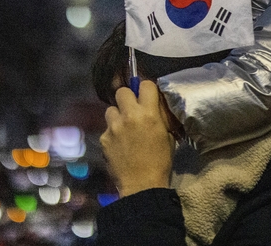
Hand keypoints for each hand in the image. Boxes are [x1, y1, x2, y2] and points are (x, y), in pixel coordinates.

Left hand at [100, 80, 175, 196]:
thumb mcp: (168, 136)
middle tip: (132, 109)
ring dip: (117, 115)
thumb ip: (159, 117)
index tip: (147, 95)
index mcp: (149, 113)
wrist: (142, 185)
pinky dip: (112, 133)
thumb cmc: (160, 161)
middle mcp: (129, 116)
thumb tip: (154, 107)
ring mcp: (113, 127)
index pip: (145, 84)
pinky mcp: (103, 139)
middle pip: (121, 91)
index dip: (146, 88)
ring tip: (124, 128)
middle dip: (127, 97)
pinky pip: (107, 128)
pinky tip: (119, 145)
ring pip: (110, 109)